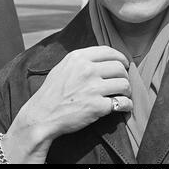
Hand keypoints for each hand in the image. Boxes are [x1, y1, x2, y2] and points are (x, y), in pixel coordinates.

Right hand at [2, 46, 131, 163]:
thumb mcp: (63, 67)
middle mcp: (87, 70)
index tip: (124, 64)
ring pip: (124, 84)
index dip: (121, 57)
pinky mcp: (97, 107)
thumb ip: (82, 60)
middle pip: (119, 67)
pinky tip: (124, 107)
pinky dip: (127, 105)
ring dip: (127, 90)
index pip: (109, 51)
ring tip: (124, 95)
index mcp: (79, 58)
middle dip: (125, 75)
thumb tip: (103, 57)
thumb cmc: (52, 92)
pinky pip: (122, 103)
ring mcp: (93, 88)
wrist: (41, 116)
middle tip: (122, 82)